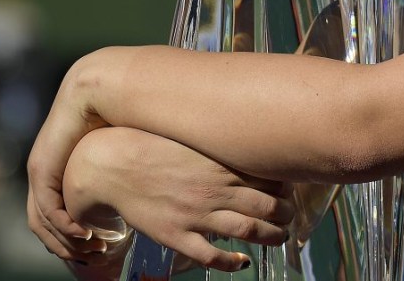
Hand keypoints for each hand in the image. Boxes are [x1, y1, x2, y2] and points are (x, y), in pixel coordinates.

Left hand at [26, 55, 110, 263]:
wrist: (107, 85)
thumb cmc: (124, 111)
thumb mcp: (121, 149)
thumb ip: (123, 169)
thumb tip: (149, 186)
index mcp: (63, 165)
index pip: (58, 211)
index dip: (76, 234)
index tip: (102, 246)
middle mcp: (46, 169)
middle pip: (44, 223)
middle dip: (69, 245)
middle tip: (96, 257)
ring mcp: (40, 170)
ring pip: (42, 222)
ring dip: (66, 242)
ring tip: (93, 250)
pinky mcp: (42, 168)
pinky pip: (47, 209)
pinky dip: (64, 227)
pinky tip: (86, 234)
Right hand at [61, 126, 294, 271]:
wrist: (112, 165)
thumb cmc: (151, 147)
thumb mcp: (192, 141)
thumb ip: (219, 148)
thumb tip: (245, 142)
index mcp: (219, 164)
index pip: (268, 177)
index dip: (286, 185)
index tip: (291, 188)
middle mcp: (213, 190)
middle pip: (267, 205)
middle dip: (286, 213)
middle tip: (291, 215)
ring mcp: (196, 215)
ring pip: (248, 230)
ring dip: (271, 236)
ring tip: (280, 237)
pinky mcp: (177, 235)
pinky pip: (212, 255)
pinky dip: (233, 261)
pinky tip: (242, 262)